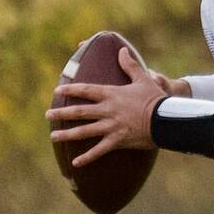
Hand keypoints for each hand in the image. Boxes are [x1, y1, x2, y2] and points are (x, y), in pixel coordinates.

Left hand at [46, 46, 167, 166]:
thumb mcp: (143, 79)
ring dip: (67, 134)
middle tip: (47, 115)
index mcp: (112, 94)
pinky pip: (99, 151)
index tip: (57, 89)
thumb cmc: (155, 98)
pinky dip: (87, 158)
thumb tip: (122, 50)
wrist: (166, 119)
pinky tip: (75, 163)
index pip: (86, 90)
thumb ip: (130, 65)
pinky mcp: (117, 141)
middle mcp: (108, 110)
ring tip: (53, 136)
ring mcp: (111, 126)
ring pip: (84, 131)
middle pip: (79, 111)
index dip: (70, 89)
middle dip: (61, 113)